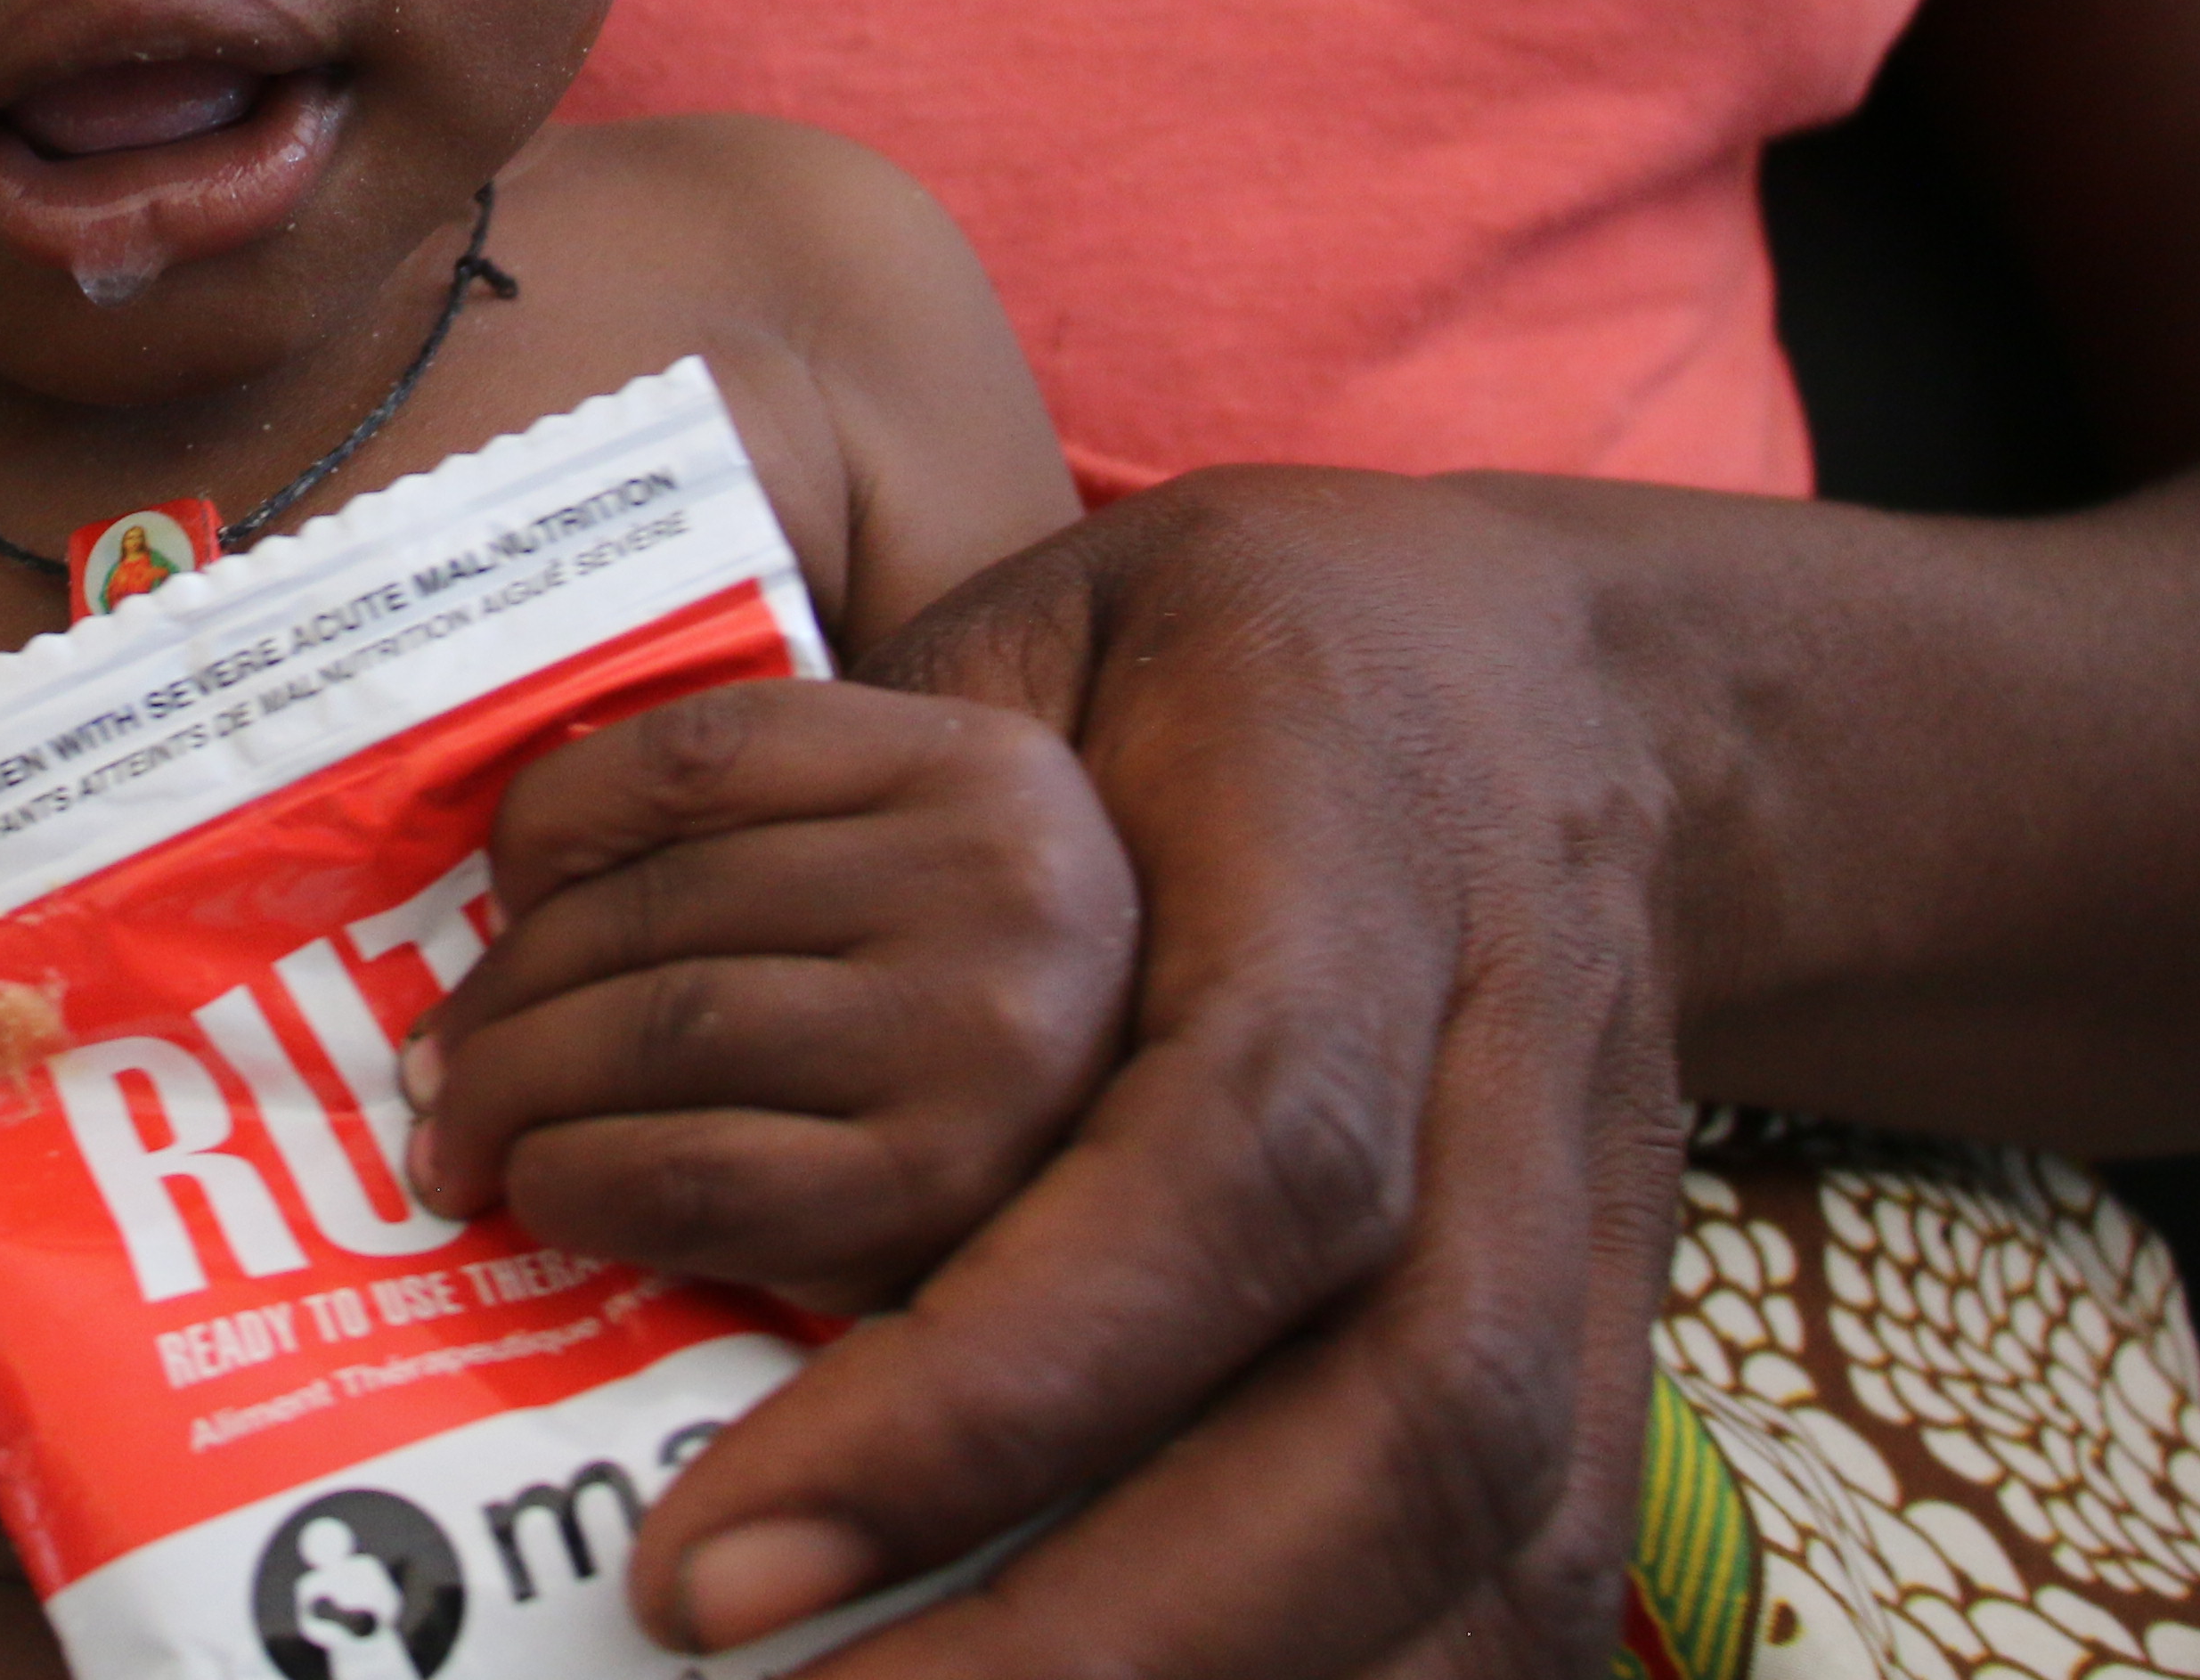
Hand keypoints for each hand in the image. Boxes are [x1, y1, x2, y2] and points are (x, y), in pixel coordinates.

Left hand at [403, 679, 1135, 1313]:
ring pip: (655, 1033)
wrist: (1231, 1191)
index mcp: (988, 767)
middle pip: (658, 907)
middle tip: (433, 1067)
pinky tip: (548, 1192)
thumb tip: (523, 886)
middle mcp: (1010, 890)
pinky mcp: (945, 1195)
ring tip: (461, 1138)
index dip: (549, 821)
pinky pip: (690, 1171)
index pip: (693, 753)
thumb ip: (797, 830)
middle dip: (505, 997)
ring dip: (513, 1096)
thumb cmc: (1018, 1020)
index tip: (496, 894)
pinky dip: (581, 1183)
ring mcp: (989, 1043)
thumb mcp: (945, 856)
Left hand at [628, 472, 1682, 1678]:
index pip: (1213, 1172)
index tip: (720, 1552)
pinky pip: (1526, 1610)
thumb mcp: (1064, 621)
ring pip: (1487, 1568)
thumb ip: (858, 794)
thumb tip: (580, 1007)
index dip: (991, 1389)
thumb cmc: (1257, 655)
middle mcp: (1511, 1092)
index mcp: (1359, 880)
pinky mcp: (1619, 1377)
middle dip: (1088, 1634)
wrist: (1587, 695)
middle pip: (1382, 1434)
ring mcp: (1599, 1257)